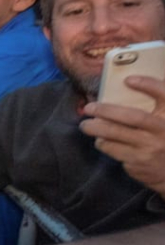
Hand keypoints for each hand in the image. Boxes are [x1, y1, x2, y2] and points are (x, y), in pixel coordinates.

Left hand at [81, 77, 164, 195]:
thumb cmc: (164, 140)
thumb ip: (155, 106)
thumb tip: (128, 84)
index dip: (149, 85)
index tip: (129, 80)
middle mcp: (163, 133)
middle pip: (133, 117)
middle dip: (107, 110)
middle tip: (89, 107)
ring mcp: (150, 150)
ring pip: (117, 135)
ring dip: (96, 129)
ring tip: (86, 125)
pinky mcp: (138, 165)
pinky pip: (115, 151)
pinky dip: (105, 144)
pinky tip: (101, 140)